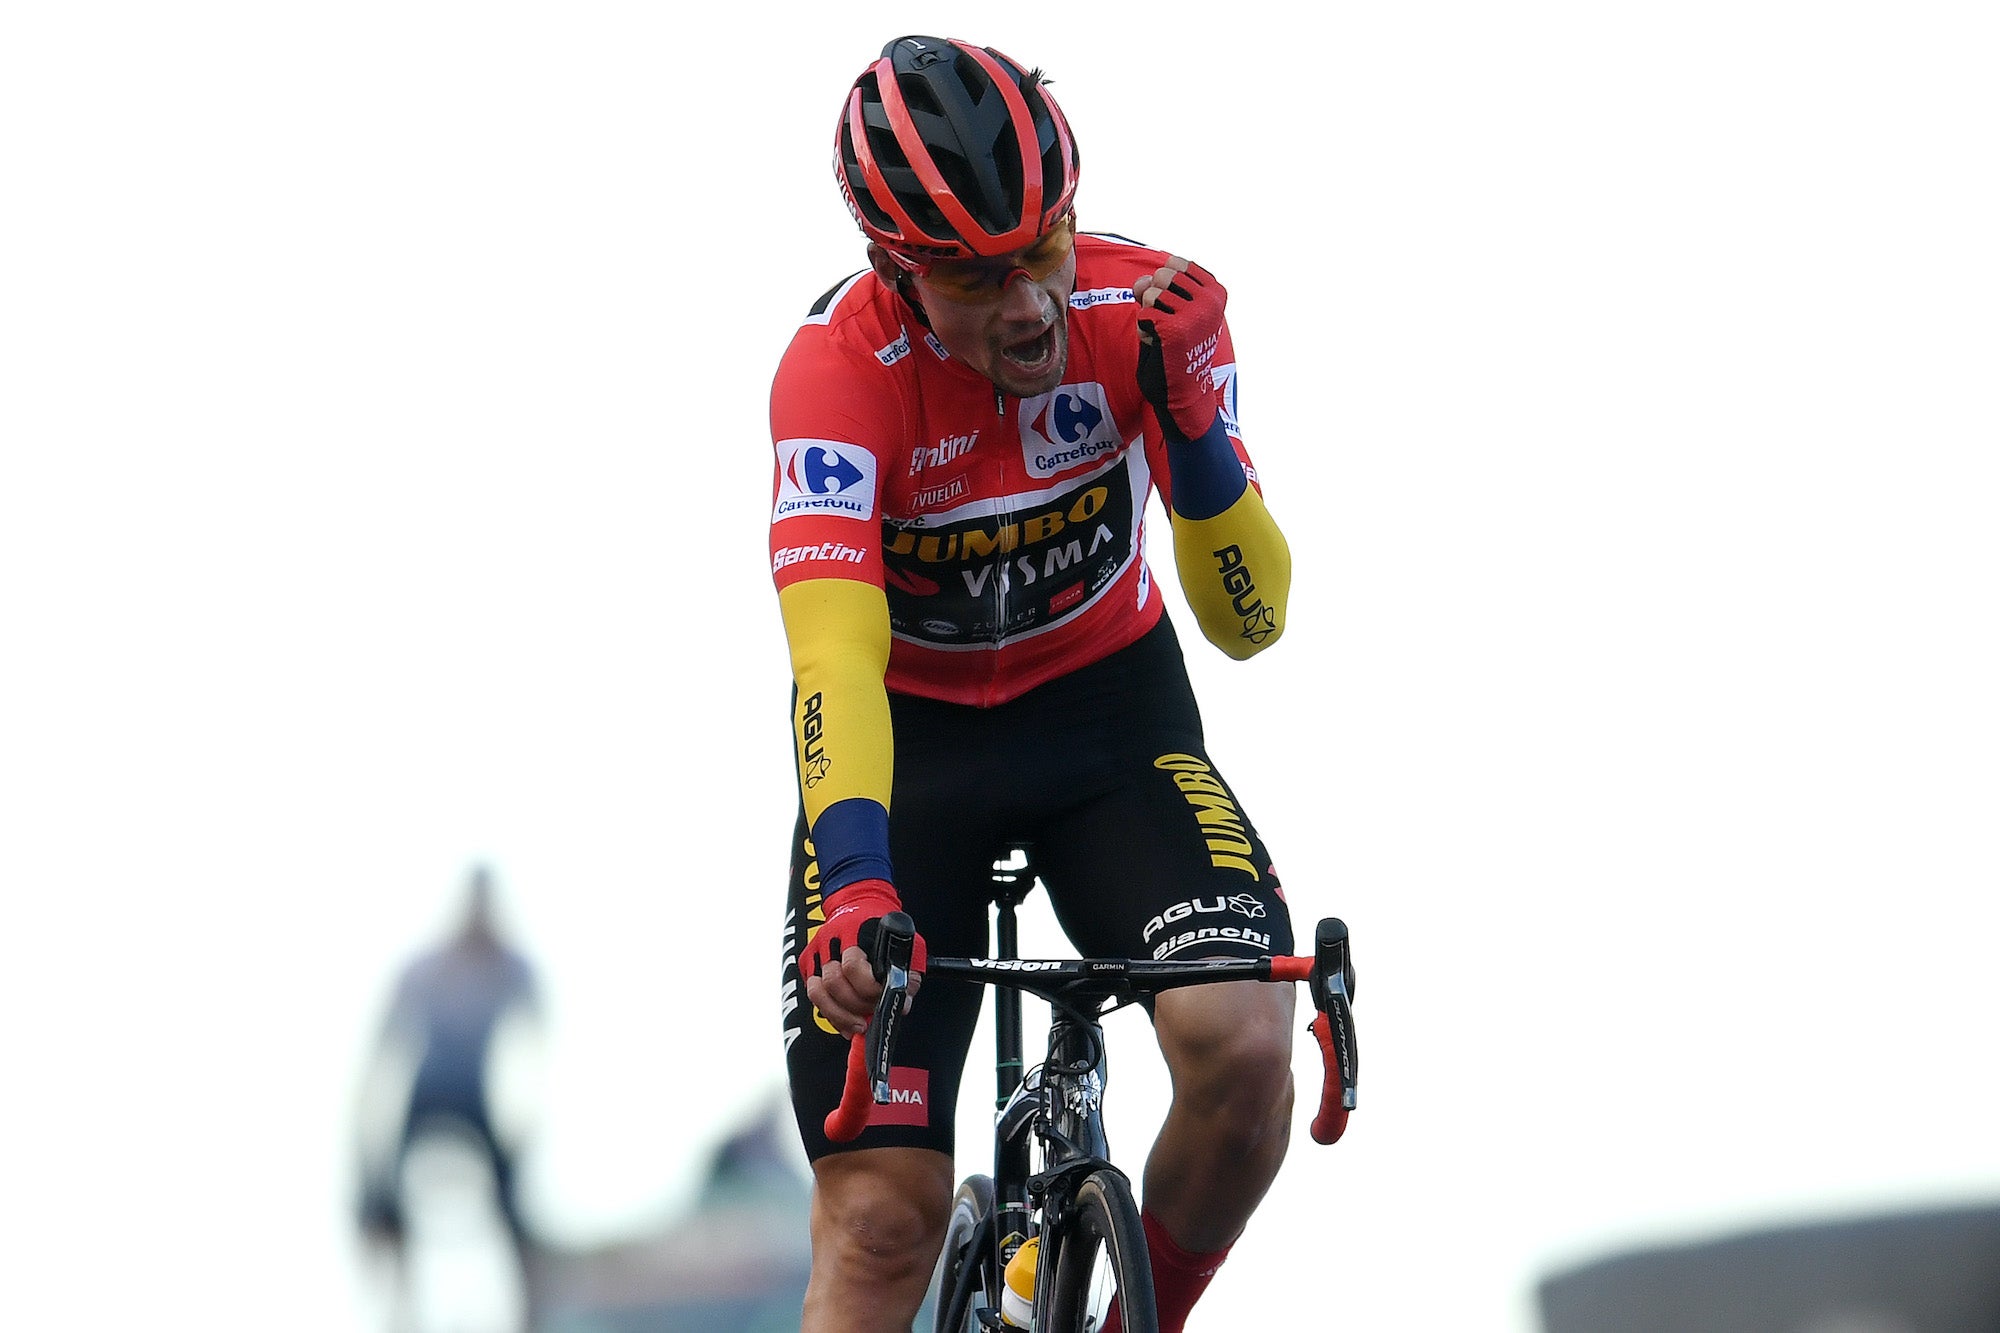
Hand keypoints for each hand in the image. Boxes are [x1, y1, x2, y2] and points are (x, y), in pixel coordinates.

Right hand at [799, 879, 926, 1034]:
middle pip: (833, 982)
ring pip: (817, 992)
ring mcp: (817, 951)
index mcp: (856, 931)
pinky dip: (829, 1013)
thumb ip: (908, 973)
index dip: (867, 988)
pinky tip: (845, 1022)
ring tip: (857, 1024)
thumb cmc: (883, 927)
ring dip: (839, 1014)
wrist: (857, 902)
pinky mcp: (808, 961)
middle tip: (870, 1014)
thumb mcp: (905, 942)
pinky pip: (813, 994)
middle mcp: (831, 940)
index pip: (853, 965)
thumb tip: (902, 1004)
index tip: (881, 997)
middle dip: (854, 1005)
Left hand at [1135, 257, 1227, 441]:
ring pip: (1151, 294)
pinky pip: (1143, 316)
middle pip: (1163, 276)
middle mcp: (1210, 300)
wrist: (1185, 391)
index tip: (1177, 308)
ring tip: (1164, 337)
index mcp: (1216, 292)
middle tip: (1168, 325)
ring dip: (1149, 316)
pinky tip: (1158, 346)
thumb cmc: (1178, 349)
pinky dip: (1144, 331)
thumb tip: (1141, 282)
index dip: (1165, 284)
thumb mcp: (1170, 310)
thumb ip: (1154, 288)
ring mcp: (1194, 314)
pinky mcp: (1175, 330)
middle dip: (1154, 298)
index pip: (1176, 264)